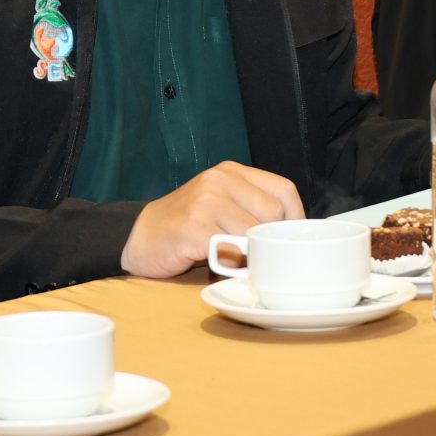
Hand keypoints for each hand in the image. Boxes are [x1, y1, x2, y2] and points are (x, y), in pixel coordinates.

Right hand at [119, 161, 303, 278]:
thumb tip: (292, 232)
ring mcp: (206, 201)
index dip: (296, 217)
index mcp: (231, 172)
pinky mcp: (195, 226)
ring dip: (248, 253)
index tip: (292, 238)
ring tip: (232, 257)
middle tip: (257, 254)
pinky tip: (217, 261)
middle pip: (272, 212)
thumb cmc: (186, 225)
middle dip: (270, 239)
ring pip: (253, 233)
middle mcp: (220, 180)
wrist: (140, 236)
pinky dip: (230, 262)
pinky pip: (230, 249)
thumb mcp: (220, 203)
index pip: (284, 189)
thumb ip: (250, 208)